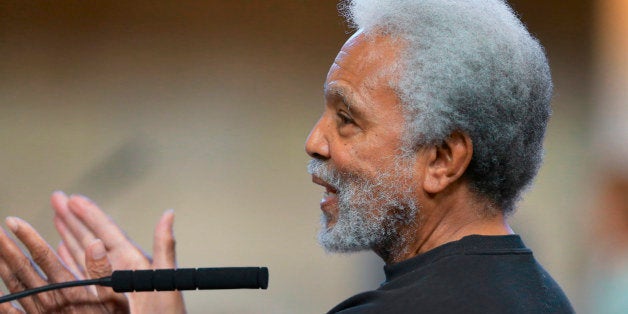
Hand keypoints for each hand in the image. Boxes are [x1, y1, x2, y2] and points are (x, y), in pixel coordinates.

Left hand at [0, 217, 127, 312]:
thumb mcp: (114, 299)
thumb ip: (102, 271)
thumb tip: (96, 243)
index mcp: (67, 288)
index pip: (43, 257)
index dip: (28, 238)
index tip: (13, 222)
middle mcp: (48, 300)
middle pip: (22, 269)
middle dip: (7, 248)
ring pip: (14, 286)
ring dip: (1, 266)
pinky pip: (12, 313)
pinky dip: (2, 303)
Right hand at [51, 192, 184, 313]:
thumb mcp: (166, 278)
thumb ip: (164, 247)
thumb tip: (168, 214)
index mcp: (133, 261)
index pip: (107, 231)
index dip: (90, 214)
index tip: (74, 198)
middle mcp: (121, 268)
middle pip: (92, 237)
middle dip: (74, 217)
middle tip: (58, 198)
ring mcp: (113, 282)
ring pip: (85, 252)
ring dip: (70, 234)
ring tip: (57, 217)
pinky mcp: (106, 297)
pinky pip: (83, 274)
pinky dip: (71, 259)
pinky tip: (62, 250)